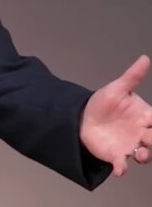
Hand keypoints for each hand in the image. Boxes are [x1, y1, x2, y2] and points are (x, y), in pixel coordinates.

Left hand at [79, 55, 151, 175]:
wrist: (83, 118)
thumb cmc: (105, 104)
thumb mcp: (117, 88)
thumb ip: (132, 77)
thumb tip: (145, 58)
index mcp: (144, 116)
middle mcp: (141, 133)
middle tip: (149, 137)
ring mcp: (130, 146)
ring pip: (145, 155)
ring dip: (145, 156)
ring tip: (140, 154)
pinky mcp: (117, 156)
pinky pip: (123, 164)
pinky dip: (123, 168)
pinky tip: (120, 169)